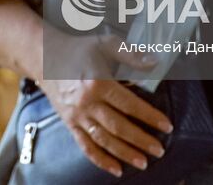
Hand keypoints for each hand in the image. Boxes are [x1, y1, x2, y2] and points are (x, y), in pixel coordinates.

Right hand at [37, 33, 172, 176]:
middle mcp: (87, 102)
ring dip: (124, 153)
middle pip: (118, 126)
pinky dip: (101, 160)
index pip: (129, 104)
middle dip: (140, 140)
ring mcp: (77, 115)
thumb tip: (154, 63)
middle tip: (159, 150)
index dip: (149, 116)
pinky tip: (116, 169)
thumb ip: (130, 54)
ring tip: (143, 163)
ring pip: (104, 140)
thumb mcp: (105, 44)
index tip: (166, 125)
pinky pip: (86, 146)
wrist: (46, 58)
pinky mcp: (70, 123)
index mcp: (98, 82)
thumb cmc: (79, 50)